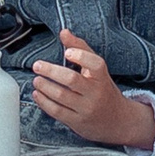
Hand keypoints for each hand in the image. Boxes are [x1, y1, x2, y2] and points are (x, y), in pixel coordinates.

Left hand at [29, 30, 154, 149]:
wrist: (117, 121)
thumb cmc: (103, 89)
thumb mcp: (98, 70)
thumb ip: (81, 49)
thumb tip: (63, 32)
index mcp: (102, 77)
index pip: (95, 64)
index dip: (81, 57)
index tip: (67, 52)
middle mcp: (95, 93)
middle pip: (71, 80)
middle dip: (51, 71)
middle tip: (37, 65)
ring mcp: (86, 109)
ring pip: (61, 96)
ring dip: (44, 87)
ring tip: (36, 80)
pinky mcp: (77, 122)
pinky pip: (57, 112)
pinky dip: (44, 102)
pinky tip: (38, 94)